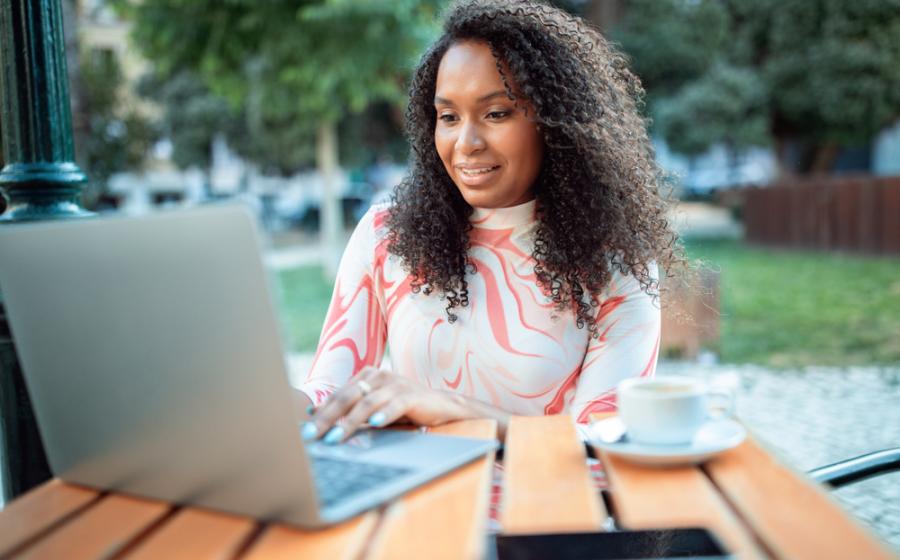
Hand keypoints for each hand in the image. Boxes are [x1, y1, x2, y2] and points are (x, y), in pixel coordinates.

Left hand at [301, 366, 466, 443]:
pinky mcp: (412, 395)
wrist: (441, 406)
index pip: (338, 395)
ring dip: (350, 421)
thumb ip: (349, 410)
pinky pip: (395, 404)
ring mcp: (395, 384)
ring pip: (367, 403)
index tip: (304, 430)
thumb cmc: (402, 408)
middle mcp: (379, 376)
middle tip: (313, 434)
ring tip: (336, 437)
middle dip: (328, 418)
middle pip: (347, 397)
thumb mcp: (373, 408)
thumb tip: (315, 416)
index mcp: (366, 376)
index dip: (321, 412)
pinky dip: (384, 414)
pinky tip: (374, 425)